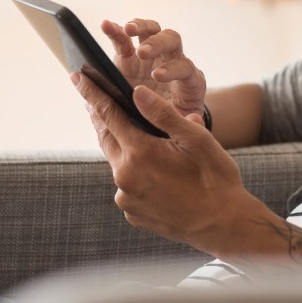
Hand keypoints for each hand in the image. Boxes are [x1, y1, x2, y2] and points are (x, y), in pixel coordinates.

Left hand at [73, 73, 256, 251]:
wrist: (224, 226)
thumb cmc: (216, 178)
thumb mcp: (196, 139)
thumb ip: (163, 114)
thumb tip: (138, 92)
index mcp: (140, 152)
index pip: (108, 113)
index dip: (92, 93)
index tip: (77, 76)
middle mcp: (126, 176)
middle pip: (107, 138)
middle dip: (103, 118)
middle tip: (98, 100)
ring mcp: (127, 197)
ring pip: (118, 163)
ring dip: (125, 149)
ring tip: (144, 142)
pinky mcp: (132, 213)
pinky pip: (127, 186)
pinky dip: (135, 174)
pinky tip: (156, 174)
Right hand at [98, 18, 207, 122]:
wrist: (162, 116)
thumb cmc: (176, 121)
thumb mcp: (184, 124)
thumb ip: (186, 123)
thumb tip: (193, 123)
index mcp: (188, 80)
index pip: (185, 67)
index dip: (172, 68)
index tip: (157, 76)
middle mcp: (172, 61)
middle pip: (171, 41)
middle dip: (157, 44)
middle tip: (142, 52)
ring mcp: (151, 56)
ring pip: (151, 31)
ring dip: (140, 27)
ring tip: (127, 30)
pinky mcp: (130, 56)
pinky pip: (124, 39)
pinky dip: (115, 30)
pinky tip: (105, 25)